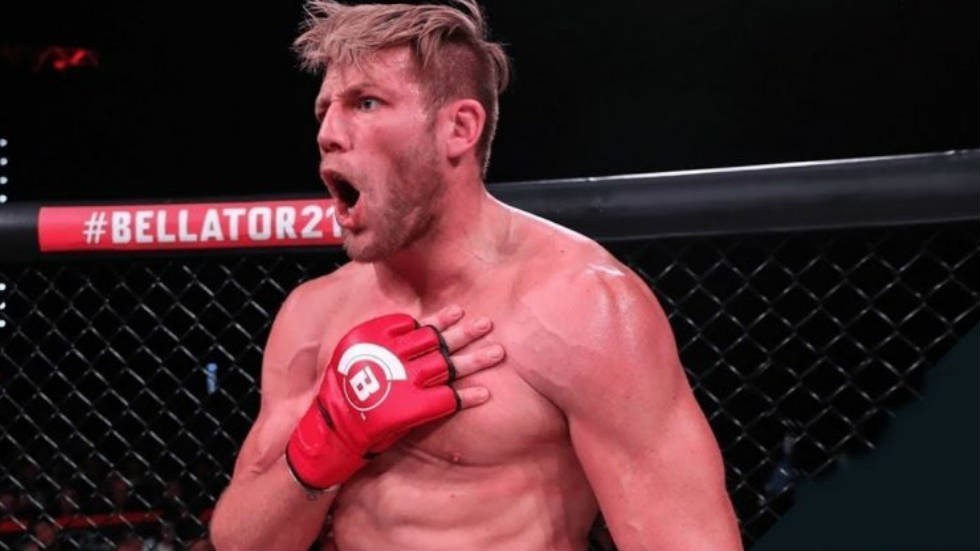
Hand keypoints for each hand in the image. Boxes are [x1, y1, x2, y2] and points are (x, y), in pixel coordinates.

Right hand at [286, 306, 502, 490]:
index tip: (458, 312)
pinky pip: (448, 398)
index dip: (440, 319)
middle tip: (487, 324)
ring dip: (475, 360)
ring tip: (498, 353)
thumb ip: (382, 341)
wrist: (332, 431)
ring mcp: (404, 382)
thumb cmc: (343, 393)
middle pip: (437, 341)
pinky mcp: (412, 408)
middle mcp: (392, 356)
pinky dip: (468, 396)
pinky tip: (485, 392)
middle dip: (465, 333)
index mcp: (375, 338)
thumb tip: (412, 328)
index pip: (416, 325)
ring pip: (448, 365)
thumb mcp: (354, 354)